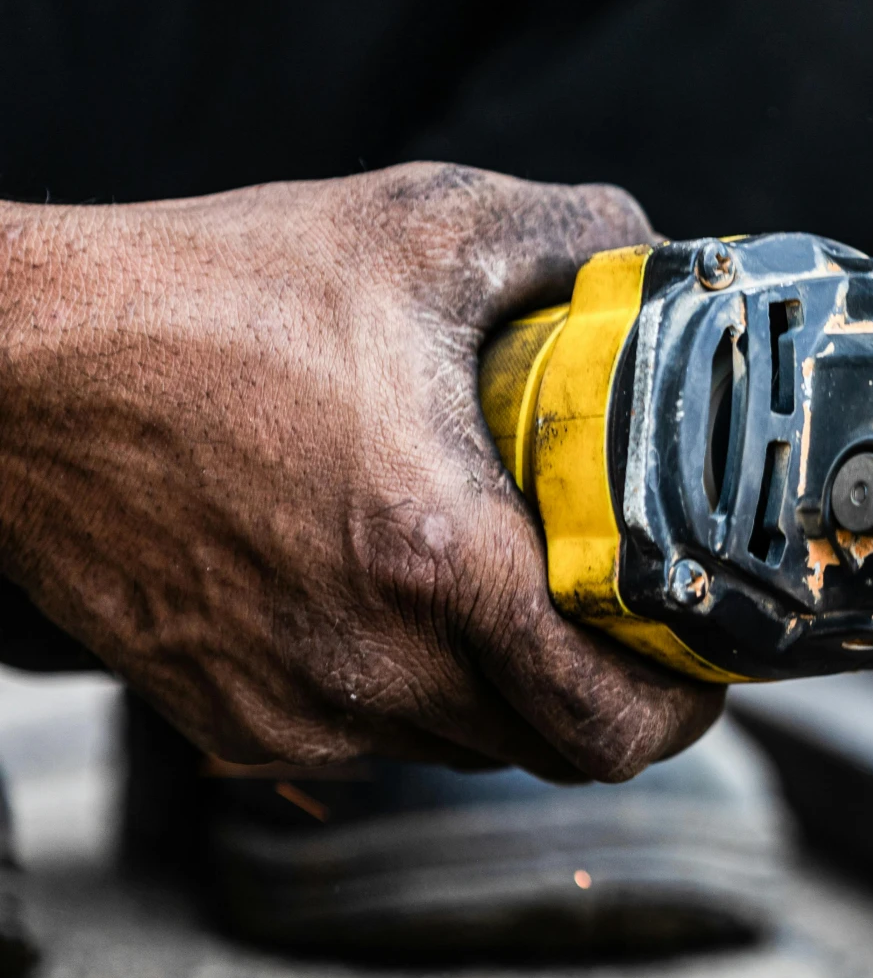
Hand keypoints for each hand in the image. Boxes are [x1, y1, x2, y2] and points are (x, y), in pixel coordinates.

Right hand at [0, 163, 722, 779]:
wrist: (8, 367)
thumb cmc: (203, 296)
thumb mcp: (416, 228)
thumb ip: (573, 238)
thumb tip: (666, 261)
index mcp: (438, 561)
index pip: (613, 724)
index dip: (681, 707)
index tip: (698, 661)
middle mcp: (373, 661)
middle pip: (555, 749)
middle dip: (609, 692)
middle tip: (623, 619)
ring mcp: (297, 703)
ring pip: (469, 746)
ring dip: (512, 688)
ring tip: (507, 586)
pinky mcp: (234, 718)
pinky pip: (374, 737)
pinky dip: (417, 685)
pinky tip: (397, 591)